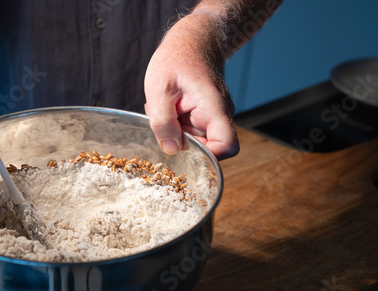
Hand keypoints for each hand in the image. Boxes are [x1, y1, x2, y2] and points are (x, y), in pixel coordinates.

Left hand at [144, 13, 238, 159]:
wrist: (193, 39)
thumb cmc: (177, 58)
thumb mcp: (159, 90)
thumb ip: (163, 123)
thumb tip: (172, 150)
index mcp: (214, 108)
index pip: (226, 147)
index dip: (205, 155)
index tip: (181, 145)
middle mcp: (219, 115)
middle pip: (206, 147)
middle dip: (181, 141)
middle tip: (164, 119)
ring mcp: (213, 116)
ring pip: (195, 140)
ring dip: (175, 131)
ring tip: (165, 107)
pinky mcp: (204, 116)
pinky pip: (190, 130)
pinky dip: (176, 124)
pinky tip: (169, 107)